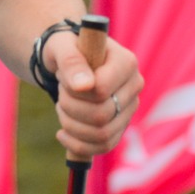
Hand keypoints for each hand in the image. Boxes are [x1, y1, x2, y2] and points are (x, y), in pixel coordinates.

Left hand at [44, 31, 141, 159]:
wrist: (69, 60)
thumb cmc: (65, 49)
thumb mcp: (61, 46)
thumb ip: (71, 61)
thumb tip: (84, 86)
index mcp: (126, 62)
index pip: (100, 90)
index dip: (74, 90)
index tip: (63, 77)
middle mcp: (134, 87)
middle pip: (101, 116)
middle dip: (69, 107)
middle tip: (61, 92)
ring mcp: (129, 109)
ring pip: (101, 135)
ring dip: (71, 125)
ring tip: (62, 106)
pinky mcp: (120, 126)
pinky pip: (103, 147)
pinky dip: (77, 145)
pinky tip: (62, 133)